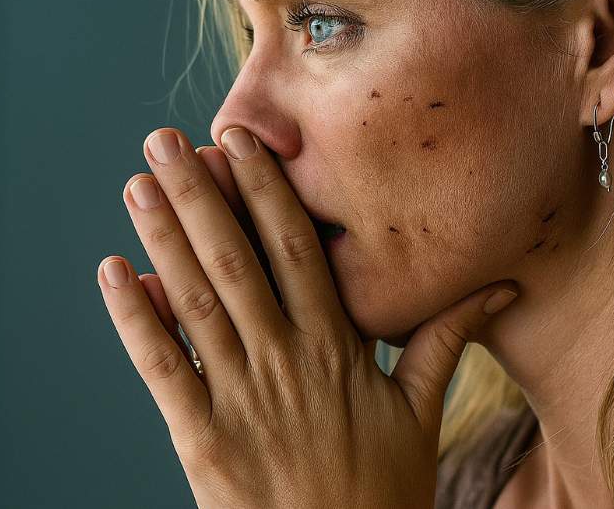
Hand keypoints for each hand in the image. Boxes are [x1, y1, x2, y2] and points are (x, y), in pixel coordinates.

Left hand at [97, 127, 517, 507]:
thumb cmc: (381, 495)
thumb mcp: (421, 416)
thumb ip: (444, 343)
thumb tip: (499, 285)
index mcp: (338, 348)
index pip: (297, 251)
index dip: (266, 191)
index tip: (240, 141)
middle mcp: (288, 362)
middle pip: (238, 262)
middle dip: (200, 196)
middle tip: (164, 140)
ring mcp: (243, 399)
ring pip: (198, 303)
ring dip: (164, 239)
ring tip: (138, 186)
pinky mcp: (204, 440)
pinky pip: (164, 368)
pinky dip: (135, 318)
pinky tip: (113, 271)